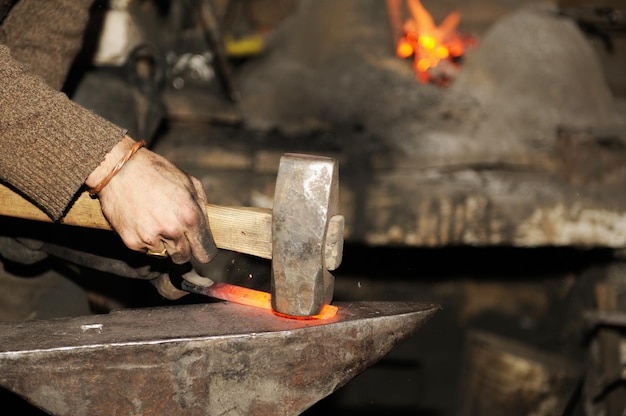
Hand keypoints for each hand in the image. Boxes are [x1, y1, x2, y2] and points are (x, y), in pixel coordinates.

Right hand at [86, 136, 217, 263]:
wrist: (118, 170)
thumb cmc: (155, 172)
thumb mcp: (188, 182)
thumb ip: (201, 207)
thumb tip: (206, 226)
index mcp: (190, 216)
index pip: (205, 253)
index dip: (203, 250)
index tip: (199, 247)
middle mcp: (172, 230)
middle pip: (184, 258)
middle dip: (183, 248)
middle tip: (175, 232)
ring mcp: (151, 238)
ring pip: (164, 255)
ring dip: (163, 244)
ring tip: (156, 221)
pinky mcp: (132, 242)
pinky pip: (145, 251)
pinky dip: (145, 240)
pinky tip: (142, 221)